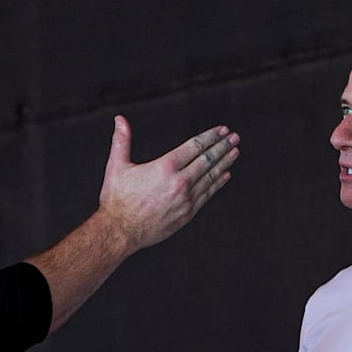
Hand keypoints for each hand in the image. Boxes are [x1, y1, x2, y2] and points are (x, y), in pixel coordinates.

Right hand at [99, 115, 238, 250]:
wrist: (120, 231)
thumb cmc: (117, 199)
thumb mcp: (116, 166)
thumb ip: (121, 140)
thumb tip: (120, 119)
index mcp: (164, 167)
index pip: (195, 146)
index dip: (211, 136)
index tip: (222, 130)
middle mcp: (179, 182)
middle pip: (207, 160)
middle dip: (222, 146)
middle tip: (234, 137)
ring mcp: (186, 200)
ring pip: (211, 177)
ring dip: (224, 162)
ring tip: (234, 151)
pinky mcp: (187, 214)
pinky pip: (207, 194)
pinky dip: (218, 183)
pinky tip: (225, 175)